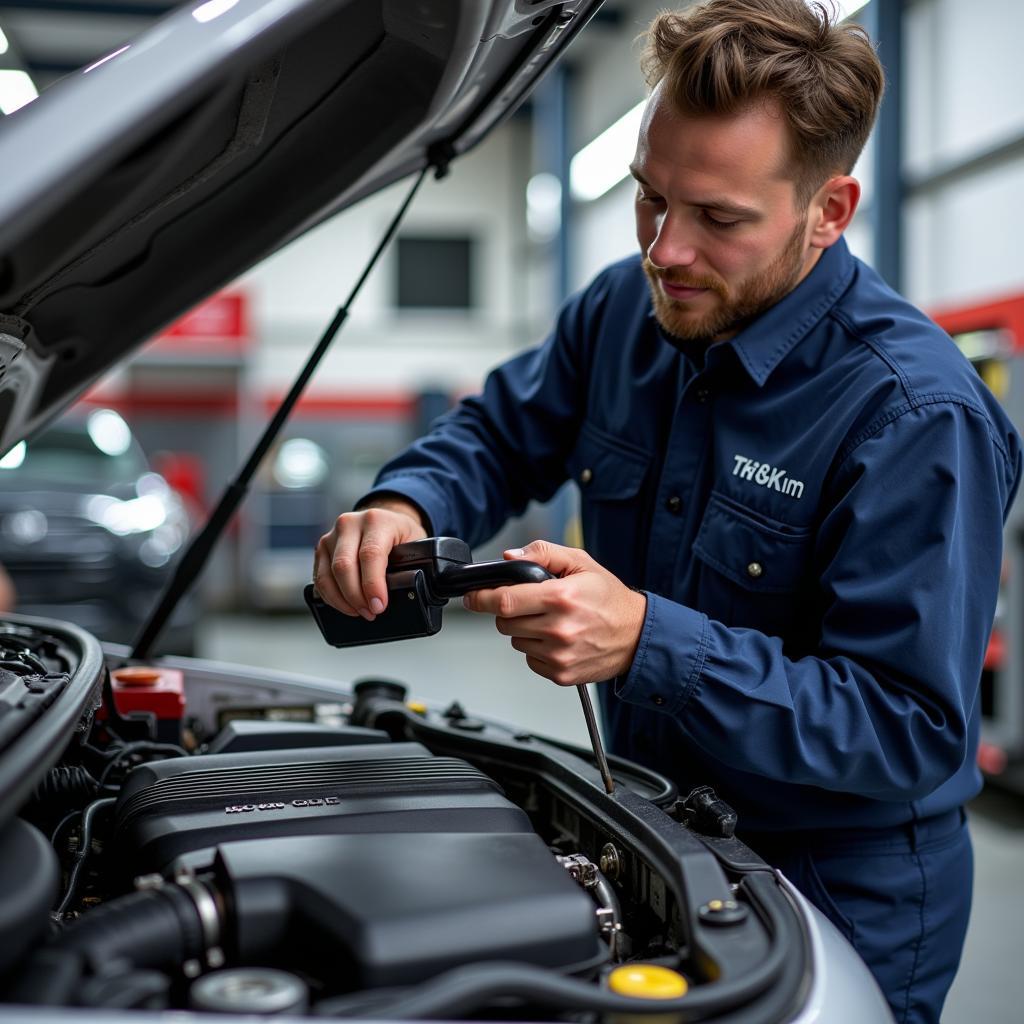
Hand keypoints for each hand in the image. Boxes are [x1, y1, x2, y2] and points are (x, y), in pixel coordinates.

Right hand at [313, 498, 426, 619]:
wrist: (384, 521)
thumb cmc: (400, 535)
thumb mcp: (414, 544)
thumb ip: (409, 565)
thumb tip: (402, 594)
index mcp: (377, 520)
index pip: (370, 554)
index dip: (373, 585)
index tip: (378, 606)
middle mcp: (350, 524)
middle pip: (344, 566)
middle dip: (356, 597)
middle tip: (370, 613)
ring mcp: (332, 535)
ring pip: (328, 575)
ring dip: (342, 600)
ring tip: (359, 611)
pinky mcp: (321, 548)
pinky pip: (320, 578)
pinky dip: (331, 597)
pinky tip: (346, 604)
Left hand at [462, 540, 646, 685]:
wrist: (637, 636)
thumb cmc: (610, 599)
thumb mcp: (580, 562)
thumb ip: (542, 553)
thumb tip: (510, 557)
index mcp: (560, 597)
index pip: (504, 600)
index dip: (481, 597)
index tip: (472, 597)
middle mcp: (559, 629)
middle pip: (504, 622)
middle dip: (510, 611)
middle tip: (532, 604)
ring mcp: (559, 655)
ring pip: (515, 641)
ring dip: (524, 630)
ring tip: (552, 622)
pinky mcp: (560, 673)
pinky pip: (530, 659)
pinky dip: (537, 649)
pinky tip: (558, 639)